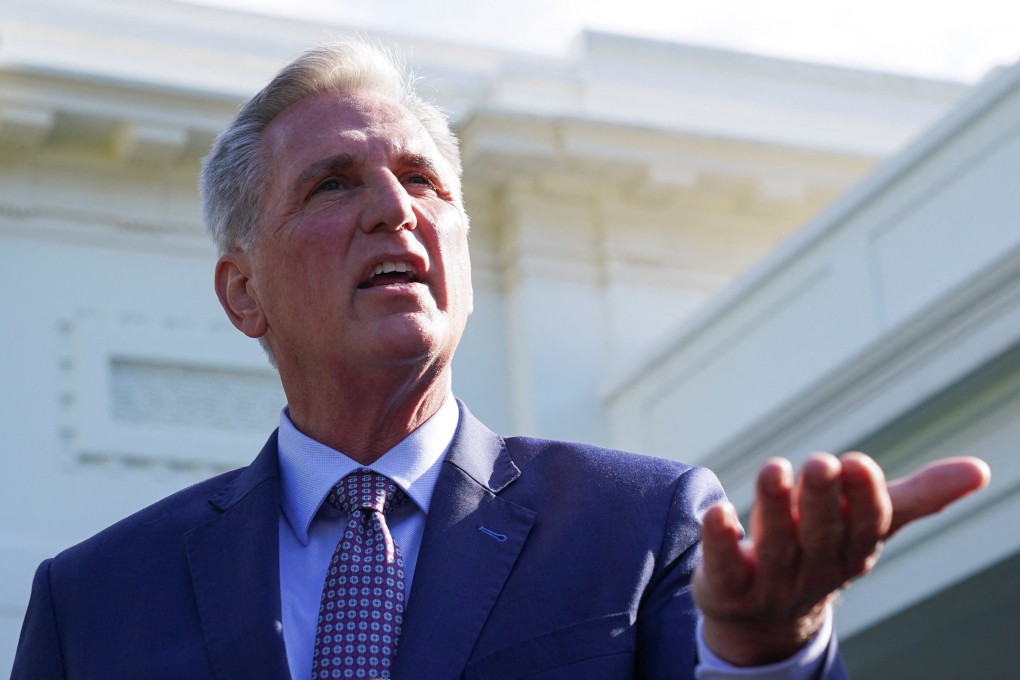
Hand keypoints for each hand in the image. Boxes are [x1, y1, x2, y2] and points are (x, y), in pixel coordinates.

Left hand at [691, 453, 989, 665]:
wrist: (762, 617)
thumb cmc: (819, 551)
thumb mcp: (865, 525)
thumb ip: (916, 497)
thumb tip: (980, 470)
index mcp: (851, 550)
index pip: (864, 526)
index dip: (863, 498)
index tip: (858, 463)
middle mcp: (814, 567)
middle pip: (821, 534)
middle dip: (822, 500)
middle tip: (820, 462)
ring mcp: (770, 581)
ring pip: (776, 545)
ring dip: (775, 507)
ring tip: (774, 468)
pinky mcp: (726, 587)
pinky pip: (724, 566)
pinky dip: (720, 540)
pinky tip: (717, 512)